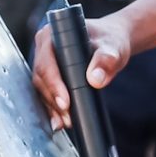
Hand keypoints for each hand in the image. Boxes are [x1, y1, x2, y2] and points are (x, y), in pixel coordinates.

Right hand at [31, 11, 133, 130]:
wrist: (112, 42)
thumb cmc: (111, 40)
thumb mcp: (113, 48)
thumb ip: (106, 60)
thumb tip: (95, 79)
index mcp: (54, 35)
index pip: (47, 63)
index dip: (54, 85)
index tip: (65, 103)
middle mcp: (44, 47)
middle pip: (42, 78)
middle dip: (53, 100)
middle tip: (67, 117)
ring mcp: (46, 60)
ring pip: (42, 87)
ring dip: (52, 106)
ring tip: (66, 121)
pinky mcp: (50, 73)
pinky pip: (47, 91)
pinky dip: (53, 107)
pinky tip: (59, 120)